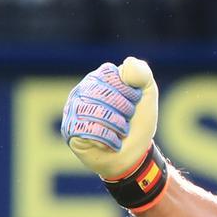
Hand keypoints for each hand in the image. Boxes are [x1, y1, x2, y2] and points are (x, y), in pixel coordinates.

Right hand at [62, 57, 158, 179]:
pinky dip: (109, 138)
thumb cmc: (138, 122)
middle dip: (124, 110)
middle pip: (103, 93)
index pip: (111, 75)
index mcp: (99, 78)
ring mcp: (73, 110)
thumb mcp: (147, 95)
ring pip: (96, 111)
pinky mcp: (70, 130)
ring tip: (120, 131)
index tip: (134, 102)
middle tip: (127, 119)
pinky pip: (90, 129)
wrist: (134, 155)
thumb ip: (141, 74)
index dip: (129, 91)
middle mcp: (82, 90)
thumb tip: (128, 62)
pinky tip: (112, 142)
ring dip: (118, 125)